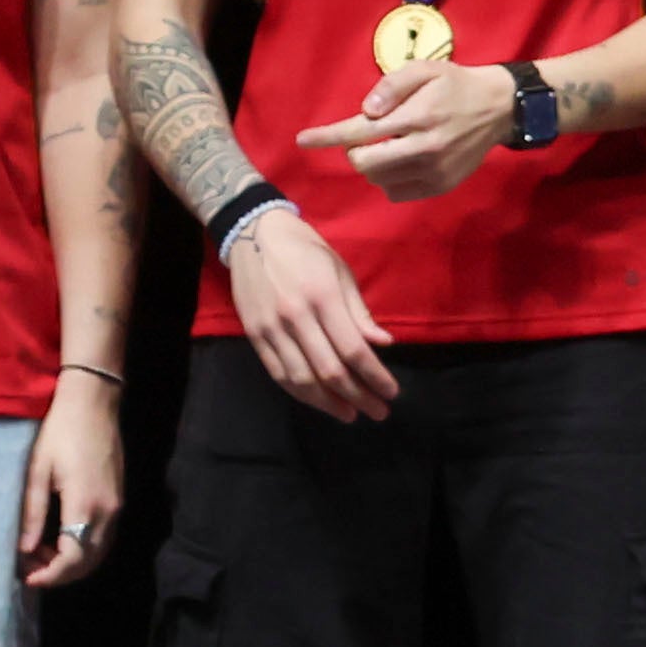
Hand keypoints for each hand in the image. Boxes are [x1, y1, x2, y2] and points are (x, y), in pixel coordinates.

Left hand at [20, 371, 123, 586]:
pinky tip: (59, 540)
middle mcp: (108, 513)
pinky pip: (104, 539)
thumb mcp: (37, 470)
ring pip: (98, 553)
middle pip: (88, 563)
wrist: (93, 404)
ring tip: (39, 555)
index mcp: (85, 506)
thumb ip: (33, 512)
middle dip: (59, 573)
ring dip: (71, 563)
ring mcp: (117, 508)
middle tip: (29, 568)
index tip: (27, 578)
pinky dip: (83, 549)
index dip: (50, 575)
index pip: (72, 559)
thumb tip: (24, 550)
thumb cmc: (59, 432)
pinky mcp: (119, 501)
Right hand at [226, 209, 398, 421]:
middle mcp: (295, 315)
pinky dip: (299, 392)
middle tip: (378, 411)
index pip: (353, 349)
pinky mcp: (253, 333)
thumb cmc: (305, 251)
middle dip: (358, 396)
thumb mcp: (340, 273)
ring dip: (329, 403)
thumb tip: (383, 345)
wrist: (254, 233)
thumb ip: (359, 313)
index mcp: (322, 296)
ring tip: (349, 414)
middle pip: (329, 370)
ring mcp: (270, 327)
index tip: (391, 392)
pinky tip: (318, 401)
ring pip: (301, 379)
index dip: (375, 376)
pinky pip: (277, 373)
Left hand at [296, 60, 515, 201]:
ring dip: (372, 164)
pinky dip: (388, 179)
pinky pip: (396, 193)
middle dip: (354, 150)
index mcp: (417, 117)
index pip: (361, 131)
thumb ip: (391, 86)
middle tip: (367, 135)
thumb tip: (366, 112)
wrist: (498, 109)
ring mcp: (434, 171)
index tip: (302, 140)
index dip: (328, 136)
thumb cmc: (453, 84)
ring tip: (390, 144)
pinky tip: (401, 160)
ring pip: (378, 179)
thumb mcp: (423, 70)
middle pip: (364, 163)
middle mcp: (425, 148)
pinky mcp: (441, 186)